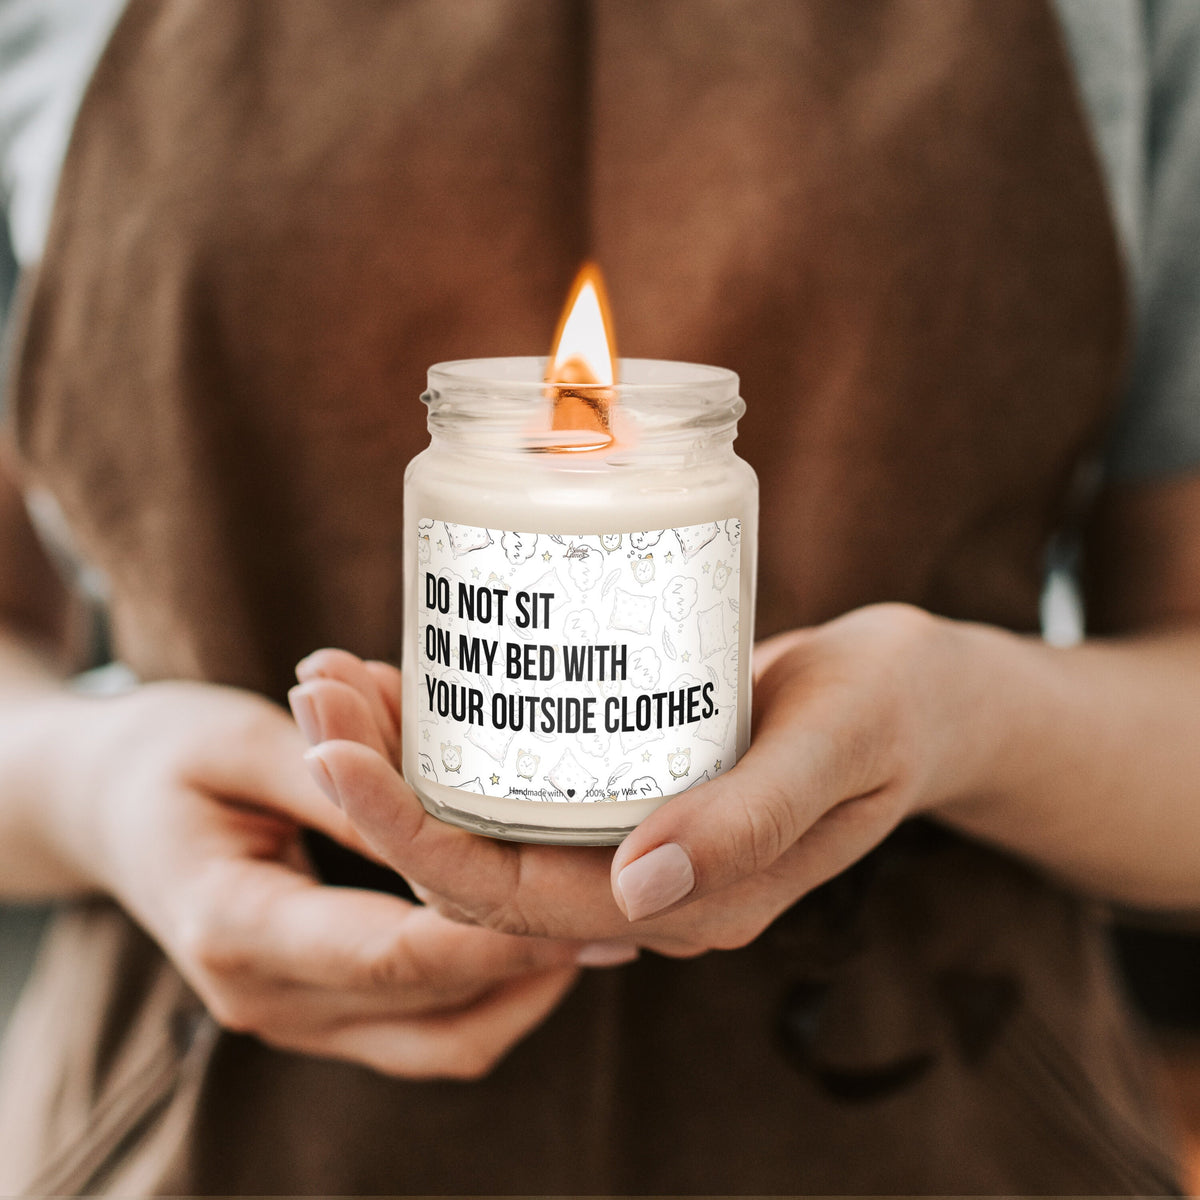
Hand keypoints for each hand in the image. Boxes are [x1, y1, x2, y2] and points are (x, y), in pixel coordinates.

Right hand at [52, 680, 613, 1078]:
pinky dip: (485, 995)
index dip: (498, 933)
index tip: (585, 900)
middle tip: (620, 909)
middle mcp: (264, 997)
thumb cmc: (165, 757)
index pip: (397, 953)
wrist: (104, 806)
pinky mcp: (315, 1007)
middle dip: (532, 963)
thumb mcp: (244, 742)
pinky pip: (420, 1030)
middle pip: (432, 1009)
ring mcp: (289, 1015)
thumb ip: (339, 780)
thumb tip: (440, 804)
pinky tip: (535, 937)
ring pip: (438, 1041)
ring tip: (596, 926)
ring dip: (520, 991)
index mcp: (238, 927)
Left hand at [297, 604, 975, 955]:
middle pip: (475, 864)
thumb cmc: (890, 709)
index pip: (517, 899)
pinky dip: (454, 736)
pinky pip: (518, 782)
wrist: (918, 694)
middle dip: (378, 789)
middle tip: (315, 690)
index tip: (334, 751)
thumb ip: (752, 818)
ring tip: (333, 676)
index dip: (412, 836)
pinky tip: (408, 677)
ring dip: (399, 760)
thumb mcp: (838, 746)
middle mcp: (642, 889)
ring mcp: (630, 842)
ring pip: (484, 824)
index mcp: (690, 904)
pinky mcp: (625, 790)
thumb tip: (641, 890)